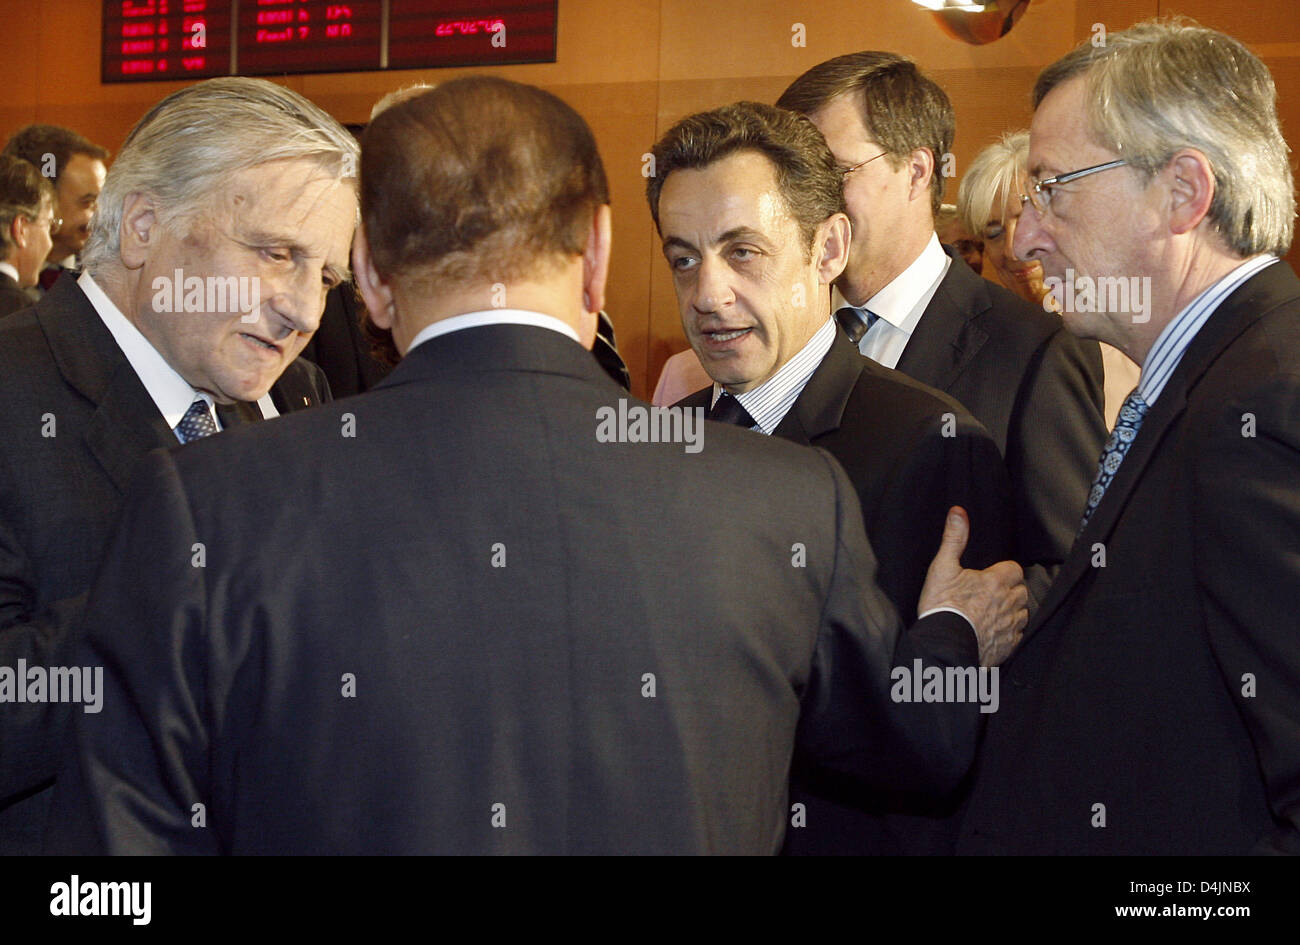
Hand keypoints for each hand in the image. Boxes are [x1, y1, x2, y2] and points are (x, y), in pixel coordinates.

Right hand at [918, 507, 1027, 665]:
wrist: (943, 644)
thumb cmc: (942, 605)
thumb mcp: (942, 567)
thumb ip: (953, 538)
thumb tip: (958, 512)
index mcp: (996, 581)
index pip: (1014, 570)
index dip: (1004, 571)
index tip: (991, 576)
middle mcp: (1009, 602)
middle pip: (1020, 591)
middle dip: (1010, 590)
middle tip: (990, 594)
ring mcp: (1010, 625)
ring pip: (1022, 613)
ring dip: (1012, 611)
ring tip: (993, 612)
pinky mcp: (1008, 645)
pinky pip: (1017, 635)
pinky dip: (1009, 632)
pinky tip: (994, 631)